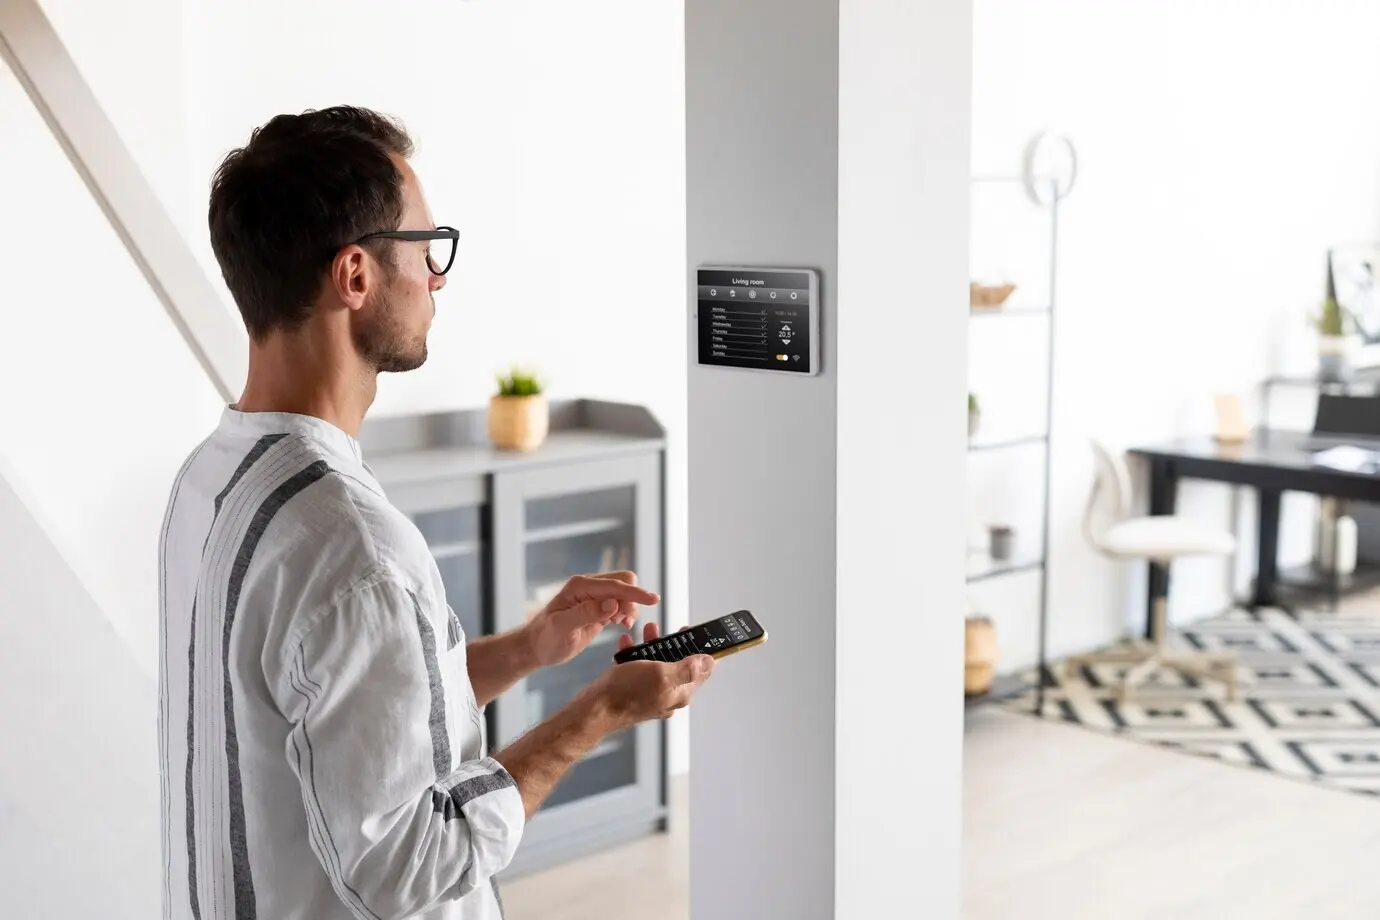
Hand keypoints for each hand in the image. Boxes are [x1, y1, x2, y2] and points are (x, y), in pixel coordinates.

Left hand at [525, 571, 659, 668]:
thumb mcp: (563, 628)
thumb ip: (587, 613)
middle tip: (625, 621)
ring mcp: (594, 595)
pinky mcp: (599, 606)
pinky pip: (621, 602)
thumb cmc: (546, 639)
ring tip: (621, 624)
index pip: (615, 585)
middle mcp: (588, 586)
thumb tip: (613, 603)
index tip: (654, 601)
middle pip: (624, 582)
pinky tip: (621, 624)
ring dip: (630, 607)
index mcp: (580, 586)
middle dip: (632, 599)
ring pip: (625, 592)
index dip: (635, 593)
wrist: (537, 647)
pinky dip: (626, 611)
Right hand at [594, 625, 714, 727]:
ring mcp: (650, 694)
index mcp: (680, 692)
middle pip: (678, 665)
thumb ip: (687, 668)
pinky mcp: (634, 692)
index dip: (703, 650)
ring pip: (657, 665)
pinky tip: (627, 645)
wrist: (594, 710)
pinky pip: (638, 669)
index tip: (698, 634)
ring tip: (647, 630)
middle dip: (673, 644)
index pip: (702, 671)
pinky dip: (635, 655)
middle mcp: (667, 695)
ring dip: (653, 645)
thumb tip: (710, 661)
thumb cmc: (625, 694)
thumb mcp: (661, 674)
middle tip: (668, 630)